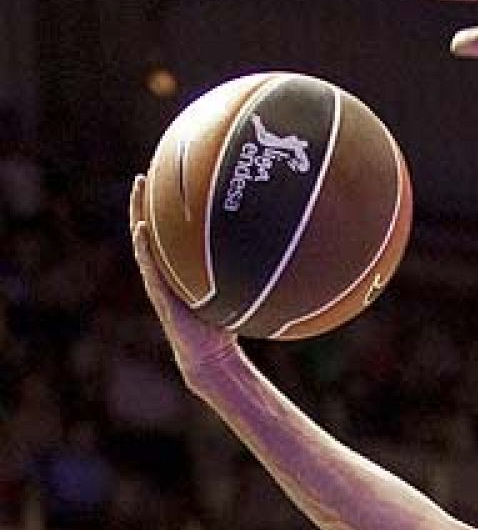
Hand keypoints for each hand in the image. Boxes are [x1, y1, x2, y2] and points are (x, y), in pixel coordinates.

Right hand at [128, 175, 240, 392]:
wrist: (211, 356)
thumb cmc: (228, 326)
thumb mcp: (242, 292)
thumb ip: (255, 272)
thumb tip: (287, 251)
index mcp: (182, 268)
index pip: (173, 233)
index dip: (170, 208)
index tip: (173, 178)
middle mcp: (168, 271)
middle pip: (153, 229)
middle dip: (147, 201)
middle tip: (146, 174)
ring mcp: (159, 281)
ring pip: (143, 241)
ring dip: (138, 213)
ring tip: (139, 186)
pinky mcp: (158, 294)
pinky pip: (148, 266)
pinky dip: (143, 246)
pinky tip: (141, 226)